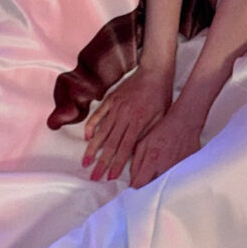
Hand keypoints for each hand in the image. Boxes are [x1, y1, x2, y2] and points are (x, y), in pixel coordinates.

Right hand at [82, 64, 171, 181]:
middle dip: (101, 162)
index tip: (109, 177)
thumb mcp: (160, 117)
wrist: (155, 71)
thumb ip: (146, 134)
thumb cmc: (161, 96)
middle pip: (110, 144)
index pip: (124, 148)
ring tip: (85, 162)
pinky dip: (91, 126)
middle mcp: (124, 115)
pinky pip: (98, 114)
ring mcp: (116, 106)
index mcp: (138, 121)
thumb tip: (135, 152)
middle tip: (93, 177)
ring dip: (92, 149)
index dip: (116, 164)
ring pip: (101, 131)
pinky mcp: (111, 99)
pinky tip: (87, 138)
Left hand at [128, 102, 203, 188]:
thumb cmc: (163, 131)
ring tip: (157, 180)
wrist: (185, 124)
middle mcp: (165, 168)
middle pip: (152, 190)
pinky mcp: (187, 171)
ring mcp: (177, 171)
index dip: (133, 191)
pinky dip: (171, 181)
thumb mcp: (143, 144)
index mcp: (152, 161)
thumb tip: (132, 181)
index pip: (139, 186)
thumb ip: (135, 164)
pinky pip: (176, 182)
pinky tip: (170, 174)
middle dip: (145, 191)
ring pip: (164, 188)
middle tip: (143, 187)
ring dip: (158, 187)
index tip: (131, 192)